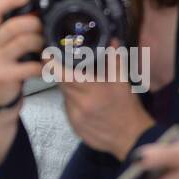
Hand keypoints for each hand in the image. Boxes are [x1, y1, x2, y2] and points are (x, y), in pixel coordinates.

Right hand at [0, 0, 46, 163]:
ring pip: (26, 41)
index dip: (9, 0)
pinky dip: (43, 65)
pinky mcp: (4, 75)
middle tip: (44, 31)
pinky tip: (46, 68)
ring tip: (46, 50)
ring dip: (42, 44)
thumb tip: (36, 13)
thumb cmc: (5, 71)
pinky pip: (31, 64)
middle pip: (15, 24)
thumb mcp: (1, 49)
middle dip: (36, 25)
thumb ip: (11, 32)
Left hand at [46, 45, 152, 160]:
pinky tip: (86, 103)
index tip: (47, 53)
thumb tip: (111, 40)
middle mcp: (79, 104)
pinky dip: (73, 103)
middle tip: (68, 66)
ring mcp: (75, 117)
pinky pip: (68, 109)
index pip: (62, 74)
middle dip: (62, 74)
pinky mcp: (74, 127)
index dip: (51, 63)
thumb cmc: (127, 107)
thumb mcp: (123, 81)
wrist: (131, 138)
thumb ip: (114, 59)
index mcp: (91, 90)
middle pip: (61, 84)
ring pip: (64, 96)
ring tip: (84, 87)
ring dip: (69, 89)